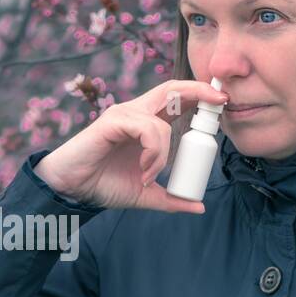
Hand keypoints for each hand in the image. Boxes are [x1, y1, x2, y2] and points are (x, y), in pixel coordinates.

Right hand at [32, 78, 227, 212]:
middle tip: (221, 100)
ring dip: (164, 154)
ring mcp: (123, 114)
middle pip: (173, 89)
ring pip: (161, 123)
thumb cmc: (103, 185)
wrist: (72, 190)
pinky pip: (146, 129)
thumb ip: (170, 199)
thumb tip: (198, 207)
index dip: (200, 96)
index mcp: (146, 123)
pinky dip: (152, 152)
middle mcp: (136, 112)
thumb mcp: (145, 194)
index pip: (177, 99)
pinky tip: (144, 171)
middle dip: (199, 91)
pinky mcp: (112, 121)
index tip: (223, 103)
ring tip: (150, 176)